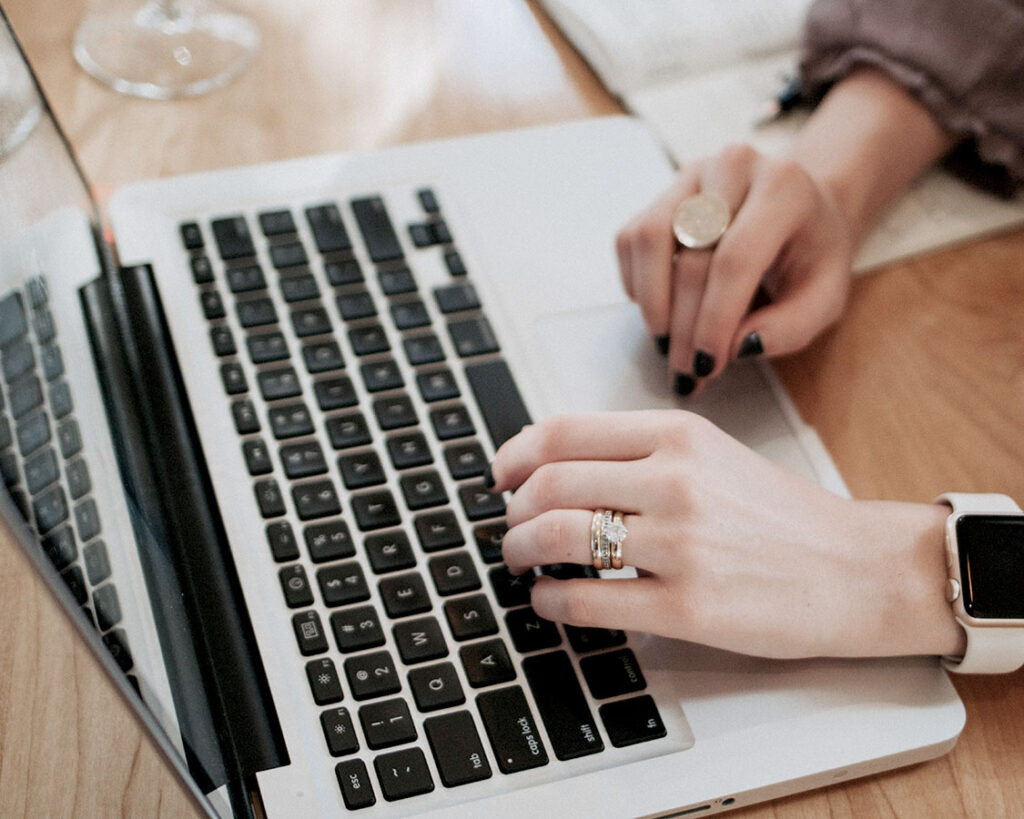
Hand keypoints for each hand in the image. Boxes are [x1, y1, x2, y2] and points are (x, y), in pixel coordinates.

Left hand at [490, 411, 963, 659]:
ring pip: (557, 537)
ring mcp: (680, 544)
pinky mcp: (687, 607)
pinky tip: (549, 601)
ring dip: (519, 551)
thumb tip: (558, 467)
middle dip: (512, 510)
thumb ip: (642, 453)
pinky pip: (586, 600)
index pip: (564, 431)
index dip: (515, 454)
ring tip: (520, 561)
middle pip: (549, 484)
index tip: (500, 475)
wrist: (858, 569)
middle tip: (509, 527)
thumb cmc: (785, 516)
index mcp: (679, 435)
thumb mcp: (715, 455)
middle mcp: (675, 481)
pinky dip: (549, 601)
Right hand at [615, 143, 853, 394]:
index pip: (736, 258)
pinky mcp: (662, 192)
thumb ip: (791, 327)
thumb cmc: (811, 254)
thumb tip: (738, 347)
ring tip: (667, 343)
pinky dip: (638, 284)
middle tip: (686, 372)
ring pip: (649, 240)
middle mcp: (733, 167)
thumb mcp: (825, 296)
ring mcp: (691, 175)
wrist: (800, 207)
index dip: (714, 319)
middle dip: (684, 327)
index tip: (707, 365)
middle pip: (691, 258)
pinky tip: (663, 309)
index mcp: (784, 188)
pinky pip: (631, 240)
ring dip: (652, 304)